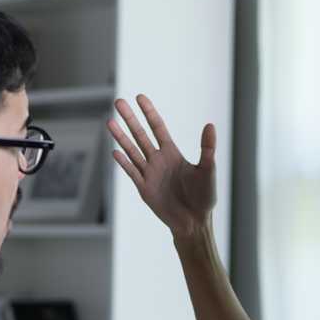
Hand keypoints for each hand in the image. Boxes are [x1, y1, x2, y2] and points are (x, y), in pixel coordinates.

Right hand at [107, 94, 216, 237]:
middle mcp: (158, 160)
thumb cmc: (204, 197)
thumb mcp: (208, 170)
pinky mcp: (144, 189)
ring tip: (110, 122)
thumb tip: (210, 125)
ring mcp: (149, 174)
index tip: (140, 97)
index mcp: (172, 153)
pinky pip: (132, 172)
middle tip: (118, 102)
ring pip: (132, 151)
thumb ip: (207, 148)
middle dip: (130, 119)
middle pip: (141, 135)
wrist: (194, 222)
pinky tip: (115, 151)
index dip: (149, 112)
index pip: (158, 127)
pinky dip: (124, 162)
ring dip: (121, 137)